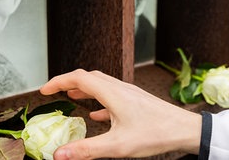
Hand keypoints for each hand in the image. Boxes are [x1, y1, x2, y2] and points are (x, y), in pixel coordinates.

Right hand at [40, 69, 201, 159]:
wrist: (185, 130)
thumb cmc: (156, 133)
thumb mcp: (118, 146)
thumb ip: (86, 151)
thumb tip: (59, 155)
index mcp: (113, 93)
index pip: (79, 78)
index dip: (59, 81)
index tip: (44, 90)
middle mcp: (120, 89)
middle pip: (89, 77)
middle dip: (69, 82)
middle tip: (54, 92)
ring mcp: (129, 93)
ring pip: (101, 85)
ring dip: (84, 89)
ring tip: (71, 97)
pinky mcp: (136, 101)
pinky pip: (112, 96)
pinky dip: (98, 100)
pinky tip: (97, 114)